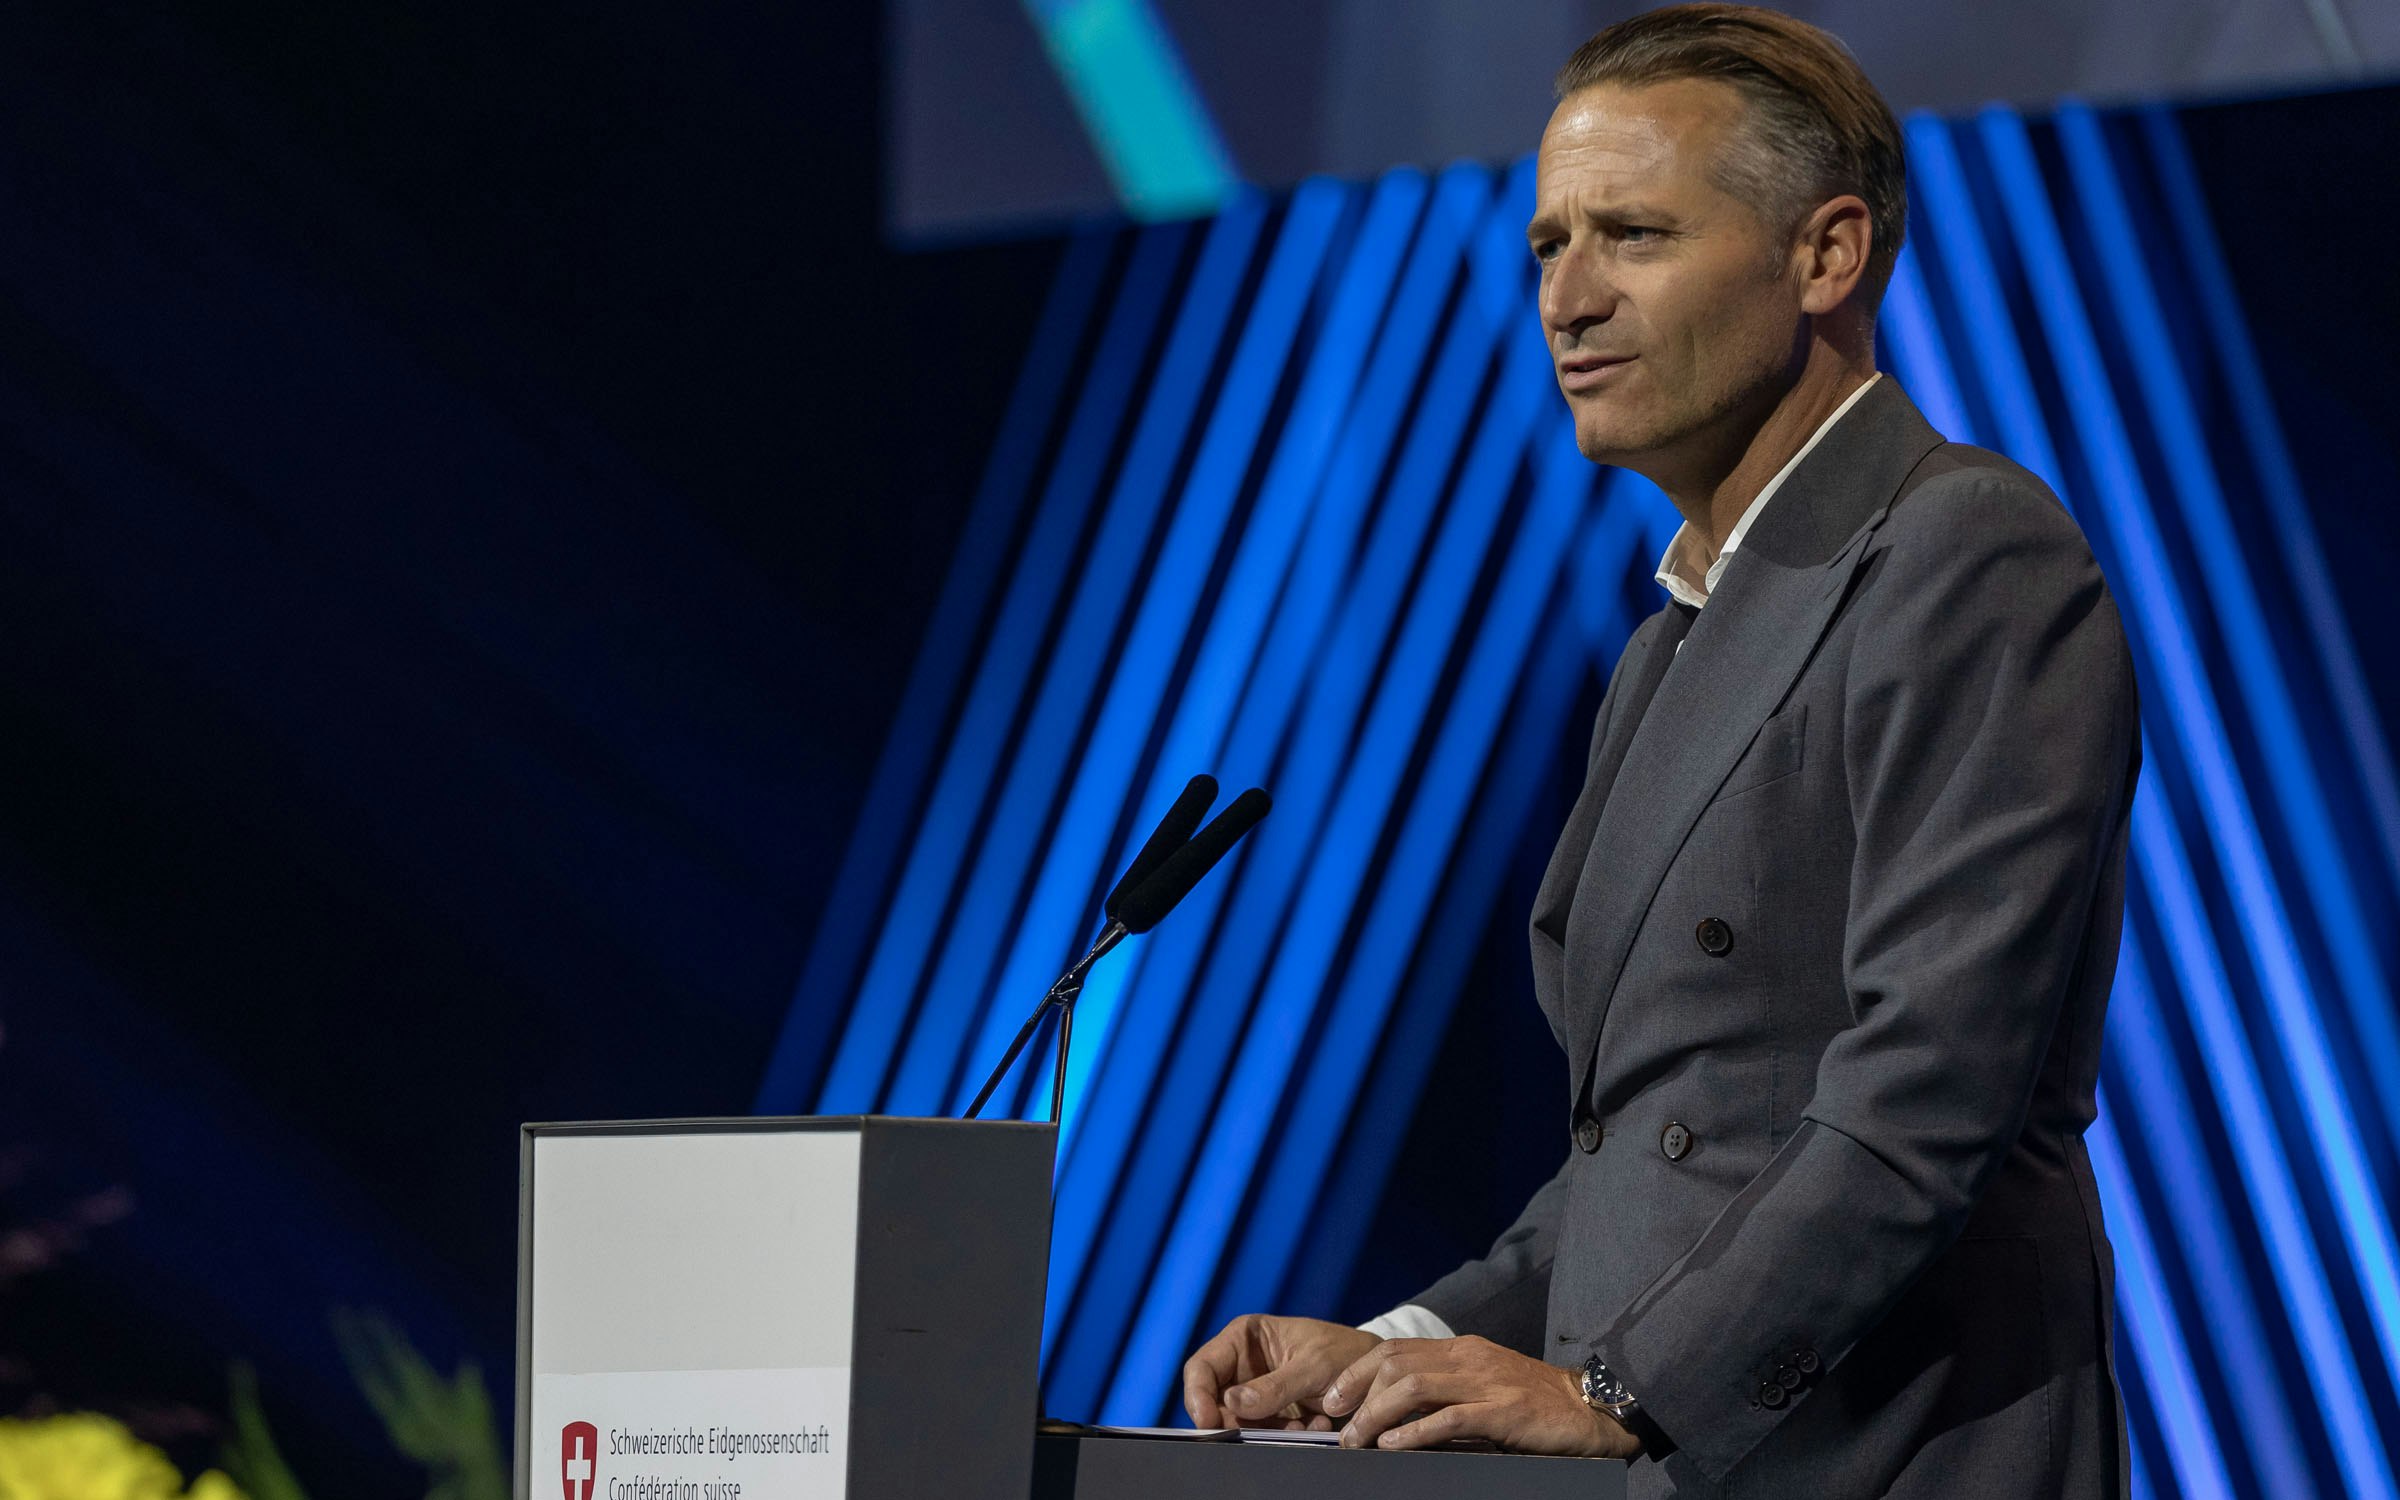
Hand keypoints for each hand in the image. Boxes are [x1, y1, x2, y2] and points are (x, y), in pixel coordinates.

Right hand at [1182, 1314, 1382, 1430]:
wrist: (1375, 1373)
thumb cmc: (1346, 1352)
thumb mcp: (1313, 1366)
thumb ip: (1274, 1386)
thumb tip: (1232, 1402)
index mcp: (1245, 1337)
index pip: (1203, 1366)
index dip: (1197, 1395)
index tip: (1208, 1422)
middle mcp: (1244, 1362)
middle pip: (1214, 1399)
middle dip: (1238, 1421)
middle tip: (1265, 1432)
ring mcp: (1256, 1389)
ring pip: (1237, 1421)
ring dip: (1265, 1431)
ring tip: (1302, 1427)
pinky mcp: (1271, 1412)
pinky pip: (1260, 1432)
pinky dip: (1282, 1435)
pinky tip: (1311, 1427)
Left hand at [1320, 1335, 1642, 1458]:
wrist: (1590, 1409)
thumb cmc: (1533, 1402)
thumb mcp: (1483, 1384)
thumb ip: (1446, 1387)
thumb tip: (1394, 1407)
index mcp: (1461, 1349)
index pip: (1394, 1349)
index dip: (1356, 1372)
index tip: (1332, 1398)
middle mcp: (1468, 1358)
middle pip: (1394, 1363)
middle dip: (1356, 1393)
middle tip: (1335, 1425)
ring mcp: (1486, 1383)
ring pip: (1413, 1388)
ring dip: (1376, 1415)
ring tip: (1357, 1441)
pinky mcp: (1504, 1411)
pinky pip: (1449, 1418)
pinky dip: (1415, 1433)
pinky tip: (1393, 1446)